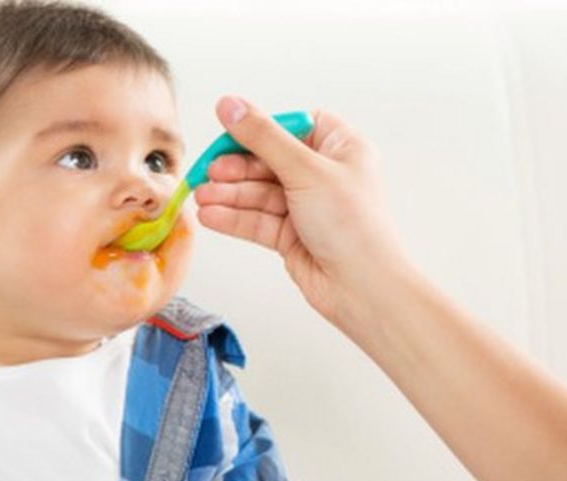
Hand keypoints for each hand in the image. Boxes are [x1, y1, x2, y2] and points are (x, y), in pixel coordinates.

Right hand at [195, 97, 408, 322]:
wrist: (364, 288)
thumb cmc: (356, 228)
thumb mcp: (305, 170)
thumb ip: (263, 137)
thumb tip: (231, 105)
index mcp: (342, 149)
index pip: (292, 127)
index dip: (260, 129)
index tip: (228, 130)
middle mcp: (325, 176)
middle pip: (269, 161)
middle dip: (236, 168)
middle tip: (209, 172)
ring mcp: (308, 207)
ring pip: (259, 193)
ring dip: (229, 195)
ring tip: (202, 197)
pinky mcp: (293, 236)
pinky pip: (258, 220)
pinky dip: (234, 218)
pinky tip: (212, 216)